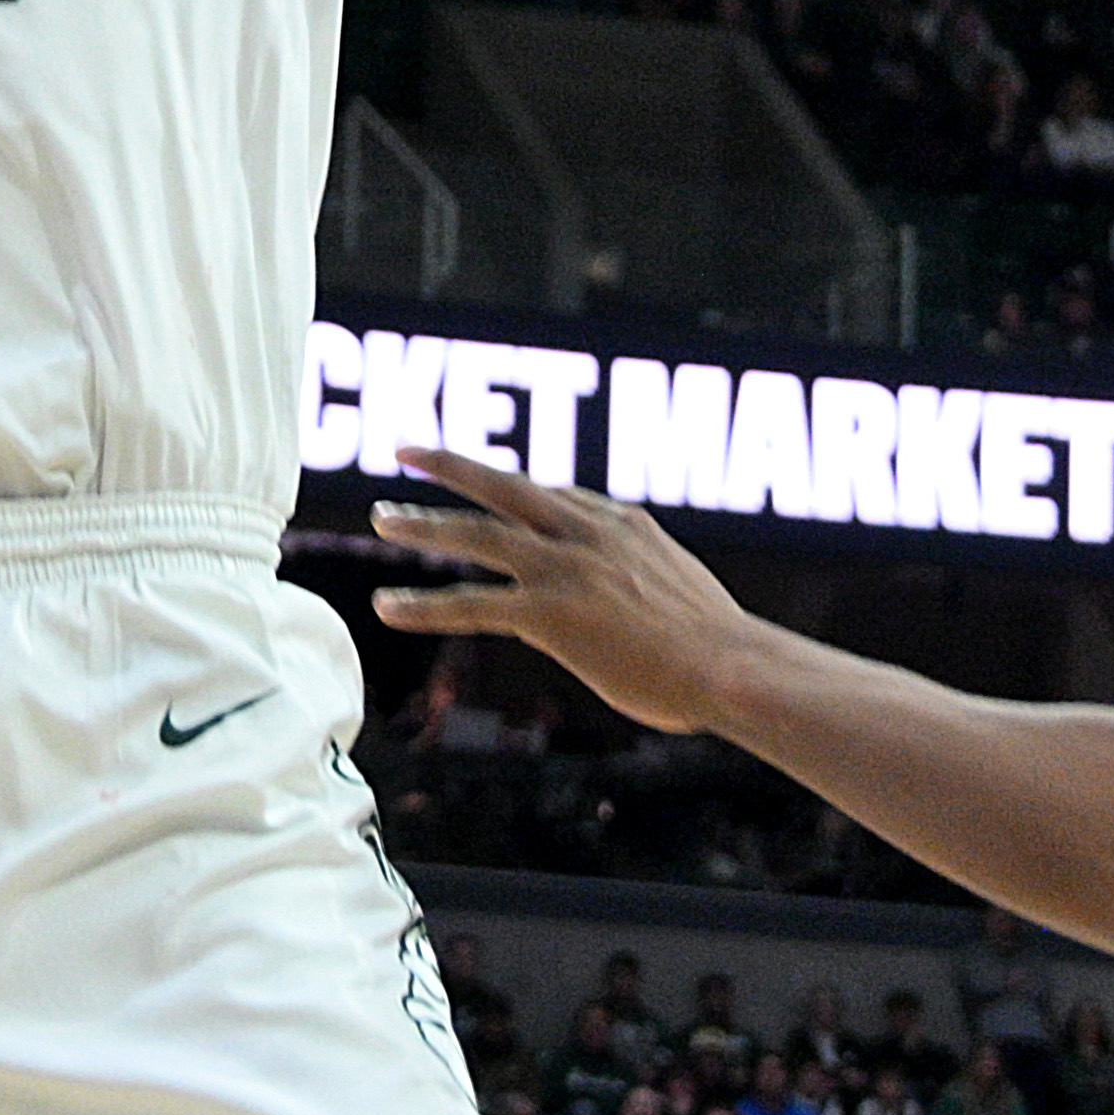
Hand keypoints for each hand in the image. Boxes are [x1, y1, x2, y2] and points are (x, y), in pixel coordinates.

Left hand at [371, 445, 763, 733]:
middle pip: (504, 485)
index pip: (557, 495)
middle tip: (406, 448)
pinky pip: (471, 605)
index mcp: (624, 523)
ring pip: (477, 534)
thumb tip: (645, 602)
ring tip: (382, 518)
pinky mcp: (548, 612)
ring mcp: (564, 568)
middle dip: (451, 464)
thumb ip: (649, 581)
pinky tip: (387, 607)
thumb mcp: (681, 589)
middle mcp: (588, 533)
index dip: (517, 491)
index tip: (486, 482)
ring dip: (424, 524)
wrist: (730, 666)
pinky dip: (424, 605)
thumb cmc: (720, 648)